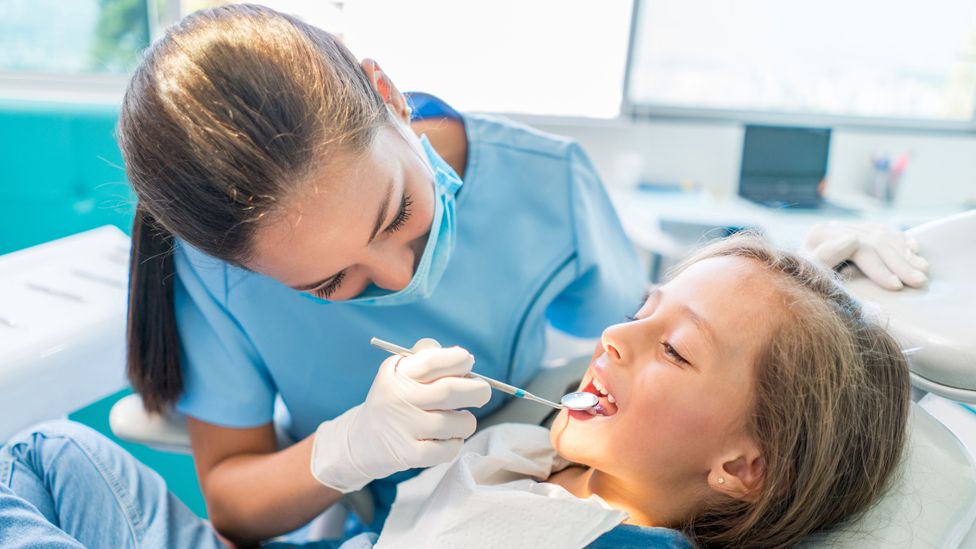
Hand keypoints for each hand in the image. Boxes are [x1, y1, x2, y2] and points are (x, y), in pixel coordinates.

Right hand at [310, 339, 490, 492]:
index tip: (467, 364)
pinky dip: (455, 442)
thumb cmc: (394, 400)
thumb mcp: (400, 372)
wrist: (362, 441)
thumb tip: (465, 359)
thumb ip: (428, 358)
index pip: (434, 360)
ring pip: (458, 423)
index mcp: (397, 373)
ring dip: (466, 421)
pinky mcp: (409, 454)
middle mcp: (398, 398)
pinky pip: (450, 449)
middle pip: (451, 391)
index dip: (460, 360)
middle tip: (481, 392)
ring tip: (457, 420)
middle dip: (478, 390)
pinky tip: (446, 438)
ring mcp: (403, 428)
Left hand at [801, 221, 928, 289]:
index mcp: (820, 235)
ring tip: (923, 272)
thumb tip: (853, 239)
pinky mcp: (858, 230)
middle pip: (875, 242)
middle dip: (900, 264)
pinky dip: (902, 241)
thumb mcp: (809, 276)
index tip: (896, 286)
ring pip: (884, 236)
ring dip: (906, 254)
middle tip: (920, 283)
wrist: (798, 282)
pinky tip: (916, 252)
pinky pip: (886, 231)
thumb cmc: (803, 284)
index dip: (879, 268)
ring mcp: (848, 227)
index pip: (858, 248)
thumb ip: (824, 259)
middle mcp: (835, 227)